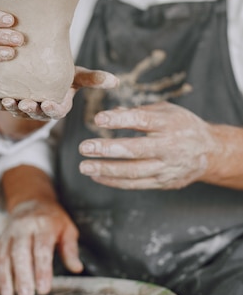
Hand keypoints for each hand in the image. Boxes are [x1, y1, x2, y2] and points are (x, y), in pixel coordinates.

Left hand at [0, 66, 118, 120]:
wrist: (38, 73)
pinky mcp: (2, 101)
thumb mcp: (76, 76)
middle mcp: (37, 110)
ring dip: (6, 106)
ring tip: (2, 99)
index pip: (55, 112)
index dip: (52, 109)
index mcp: (55, 106)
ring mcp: (19, 107)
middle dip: (28, 109)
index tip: (49, 104)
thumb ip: (93, 79)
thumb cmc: (60, 75)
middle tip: (24, 102)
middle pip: (32, 113)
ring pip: (13, 110)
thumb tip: (116, 80)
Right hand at [0, 199, 81, 294]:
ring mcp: (10, 233)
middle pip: (20, 252)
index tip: (43, 289)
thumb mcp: (67, 229)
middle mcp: (24, 227)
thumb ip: (71, 249)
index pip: (42, 248)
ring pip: (5, 255)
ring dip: (5, 277)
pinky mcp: (1, 239)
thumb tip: (77, 267)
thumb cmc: (52, 219)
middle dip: (22, 275)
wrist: (32, 201)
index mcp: (44, 224)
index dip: (42, 270)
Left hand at [79, 101, 219, 189]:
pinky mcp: (163, 182)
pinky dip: (114, 181)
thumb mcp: (166, 111)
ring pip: (133, 172)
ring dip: (107, 170)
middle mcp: (168, 147)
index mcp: (169, 124)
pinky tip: (97, 176)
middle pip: (135, 150)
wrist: (209, 152)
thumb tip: (113, 111)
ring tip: (85, 166)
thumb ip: (139, 112)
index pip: (141, 121)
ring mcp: (166, 167)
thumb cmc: (182, 125)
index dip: (119, 120)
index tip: (98, 119)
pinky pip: (136, 184)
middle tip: (84, 147)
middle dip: (108, 149)